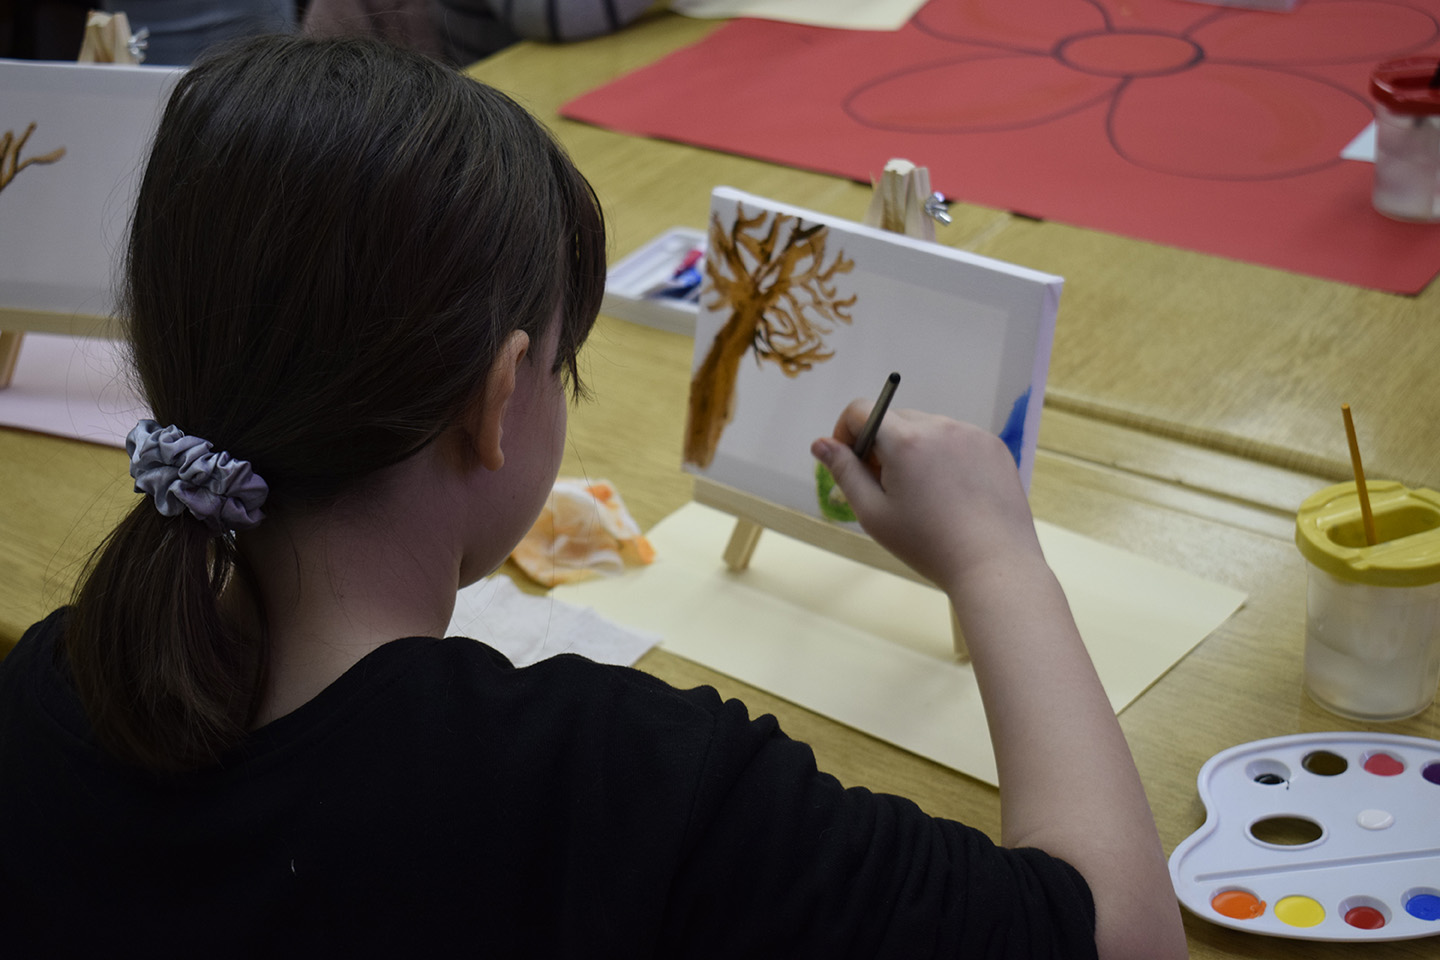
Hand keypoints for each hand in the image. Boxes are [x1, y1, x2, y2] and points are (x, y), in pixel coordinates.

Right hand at [811, 403, 1041, 590]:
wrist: (994, 564)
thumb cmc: (928, 544)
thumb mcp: (874, 513)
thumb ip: (844, 472)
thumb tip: (821, 443)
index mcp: (905, 440)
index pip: (861, 410)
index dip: (846, 432)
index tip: (851, 462)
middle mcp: (940, 426)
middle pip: (895, 420)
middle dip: (882, 446)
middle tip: (888, 488)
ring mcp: (971, 434)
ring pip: (928, 429)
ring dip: (915, 450)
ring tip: (925, 495)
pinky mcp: (994, 446)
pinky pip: (958, 440)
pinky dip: (946, 457)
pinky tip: (953, 494)